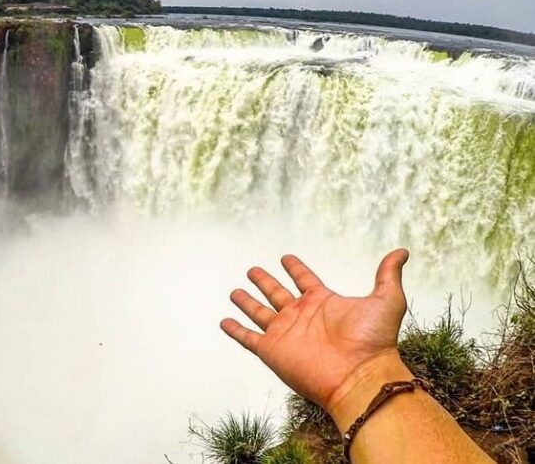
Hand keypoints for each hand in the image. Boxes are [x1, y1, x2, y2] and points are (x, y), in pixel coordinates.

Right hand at [221, 250, 411, 427]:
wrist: (359, 376)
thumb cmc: (374, 341)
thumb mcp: (386, 300)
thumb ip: (388, 274)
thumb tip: (403, 251)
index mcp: (322, 302)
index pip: (305, 280)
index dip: (296, 268)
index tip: (286, 257)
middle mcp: (300, 316)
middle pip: (277, 293)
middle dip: (265, 281)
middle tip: (253, 269)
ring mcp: (284, 333)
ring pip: (259, 312)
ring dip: (247, 302)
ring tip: (235, 291)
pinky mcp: (271, 350)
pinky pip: (247, 338)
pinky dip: (235, 330)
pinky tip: (225, 321)